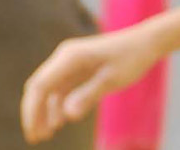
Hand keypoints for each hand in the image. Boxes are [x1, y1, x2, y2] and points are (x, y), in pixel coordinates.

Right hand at [21, 25, 166, 143]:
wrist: (147, 42)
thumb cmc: (131, 58)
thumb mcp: (112, 79)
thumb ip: (88, 95)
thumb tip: (67, 116)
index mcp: (69, 57)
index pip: (40, 86)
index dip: (32, 111)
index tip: (34, 134)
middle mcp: (65, 57)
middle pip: (39, 87)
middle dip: (34, 113)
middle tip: (36, 138)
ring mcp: (70, 62)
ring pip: (48, 89)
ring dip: (44, 111)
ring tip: (45, 135)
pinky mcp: (78, 68)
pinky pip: (61, 88)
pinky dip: (57, 105)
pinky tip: (60, 121)